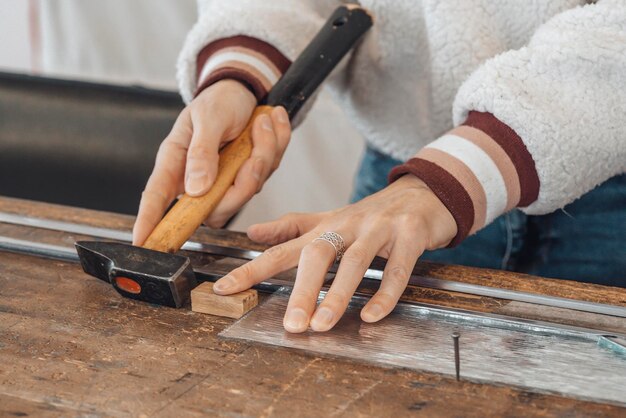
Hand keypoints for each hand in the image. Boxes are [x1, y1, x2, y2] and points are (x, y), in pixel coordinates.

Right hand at [132, 79, 291, 244]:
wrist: (245, 91)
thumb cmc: (218, 101)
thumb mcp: (208, 117)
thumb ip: (201, 152)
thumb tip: (195, 189)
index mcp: (176, 161)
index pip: (156, 197)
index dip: (148, 221)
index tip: (142, 243)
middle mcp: (198, 178)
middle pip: (218, 206)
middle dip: (245, 176)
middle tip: (258, 130)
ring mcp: (225, 181)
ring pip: (249, 188)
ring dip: (265, 151)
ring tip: (263, 120)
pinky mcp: (247, 177)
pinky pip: (268, 172)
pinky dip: (276, 144)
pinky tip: (271, 121)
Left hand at [213, 175, 457, 331]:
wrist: (423, 192)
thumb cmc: (372, 214)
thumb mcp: (329, 219)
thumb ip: (291, 227)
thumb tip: (253, 233)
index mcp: (325, 226)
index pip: (282, 249)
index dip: (252, 268)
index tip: (224, 289)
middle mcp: (347, 225)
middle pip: (317, 253)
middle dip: (301, 289)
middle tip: (291, 324)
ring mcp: (379, 228)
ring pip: (355, 261)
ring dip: (337, 294)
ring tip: (322, 324)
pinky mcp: (410, 234)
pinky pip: (397, 268)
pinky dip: (385, 293)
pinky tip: (371, 315)